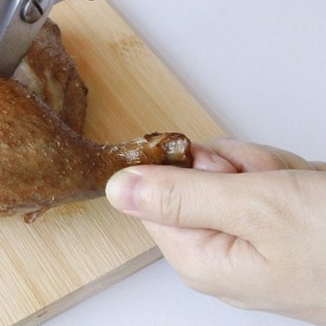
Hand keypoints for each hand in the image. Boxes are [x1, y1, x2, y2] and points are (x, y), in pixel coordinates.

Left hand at [106, 138, 325, 323]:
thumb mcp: (254, 208)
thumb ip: (180, 195)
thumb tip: (117, 189)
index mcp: (199, 257)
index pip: (154, 193)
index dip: (186, 168)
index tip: (220, 168)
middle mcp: (219, 251)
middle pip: (194, 177)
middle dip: (235, 166)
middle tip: (269, 181)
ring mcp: (250, 237)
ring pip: (231, 171)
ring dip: (265, 168)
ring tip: (300, 188)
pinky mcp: (276, 223)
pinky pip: (260, 177)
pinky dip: (286, 173)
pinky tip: (310, 189)